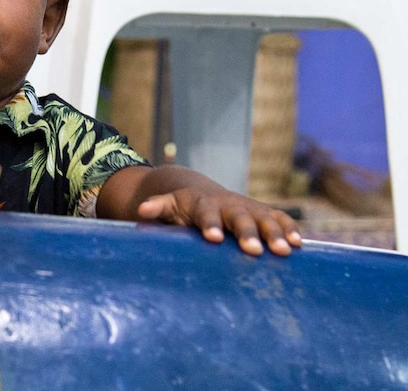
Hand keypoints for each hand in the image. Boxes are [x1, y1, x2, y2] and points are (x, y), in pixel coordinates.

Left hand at [137, 188, 301, 255]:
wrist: (200, 191)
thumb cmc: (182, 206)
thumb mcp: (168, 205)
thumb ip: (157, 207)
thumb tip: (141, 210)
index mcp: (204, 205)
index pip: (206, 215)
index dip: (210, 225)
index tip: (213, 238)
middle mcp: (229, 205)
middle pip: (240, 218)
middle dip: (248, 233)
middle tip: (254, 250)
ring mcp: (248, 208)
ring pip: (264, 219)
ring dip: (275, 233)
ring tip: (285, 251)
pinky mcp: (263, 213)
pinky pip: (279, 219)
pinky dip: (289, 229)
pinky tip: (300, 245)